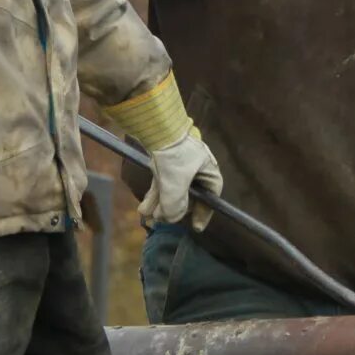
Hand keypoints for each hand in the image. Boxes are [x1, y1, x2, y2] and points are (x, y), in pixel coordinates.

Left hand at [103, 72, 222, 225]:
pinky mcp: (165, 162)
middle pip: (188, 197)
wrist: (157, 127)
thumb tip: (169, 219)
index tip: (195, 227)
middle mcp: (197, 170)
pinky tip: (143, 208)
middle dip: (172, 211)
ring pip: (171, 191)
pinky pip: (162, 184)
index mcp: (209, 172)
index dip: (203, 214)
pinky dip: (154, 195)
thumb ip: (174, 206)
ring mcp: (180, 165)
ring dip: (159, 205)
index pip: (211, 199)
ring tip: (147, 217)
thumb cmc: (174, 155)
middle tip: (161, 222)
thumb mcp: (175, 185)